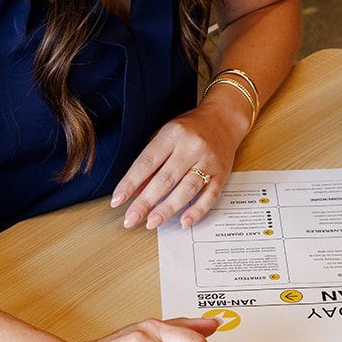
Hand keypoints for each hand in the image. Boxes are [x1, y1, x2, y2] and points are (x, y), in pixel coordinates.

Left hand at [111, 100, 246, 229]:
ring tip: (152, 222)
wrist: (224, 118)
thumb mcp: (165, 135)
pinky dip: (197, 210)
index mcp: (173, 135)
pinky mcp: (223, 173)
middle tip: (131, 218)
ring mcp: (209, 161)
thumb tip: (134, 190)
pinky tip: (184, 222)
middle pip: (166, 178)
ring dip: (168, 208)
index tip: (118, 200)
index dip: (130, 182)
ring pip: (187, 188)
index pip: (147, 162)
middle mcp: (191, 147)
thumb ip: (150, 161)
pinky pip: (210, 195)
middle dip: (146, 201)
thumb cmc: (190, 128)